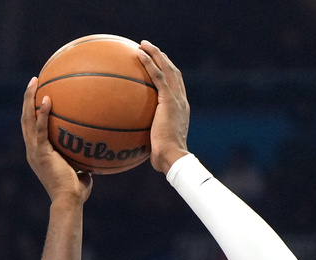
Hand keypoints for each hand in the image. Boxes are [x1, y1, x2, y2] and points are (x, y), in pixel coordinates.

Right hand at [20, 77, 92, 203]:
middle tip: (34, 81)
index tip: (38, 95)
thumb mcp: (80, 174)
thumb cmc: (75, 192)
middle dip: (27, 99)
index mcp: (38, 153)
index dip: (32, 111)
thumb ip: (82, 167)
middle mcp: (32, 150)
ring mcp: (34, 150)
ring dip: (29, 99)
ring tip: (34, 82)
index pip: (32, 128)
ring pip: (27, 119)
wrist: (68, 200)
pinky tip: (47, 99)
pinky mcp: (41, 152)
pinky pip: (40, 128)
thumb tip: (93, 163)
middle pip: (25, 118)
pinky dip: (42, 113)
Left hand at [137, 41, 189, 173]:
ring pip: (167, 69)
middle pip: (174, 73)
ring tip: (143, 44)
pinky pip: (158, 76)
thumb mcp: (156, 145)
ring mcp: (177, 99)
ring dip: (156, 54)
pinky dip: (149, 63)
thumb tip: (134, 143)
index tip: (158, 66)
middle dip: (162, 59)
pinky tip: (138, 54)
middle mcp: (181, 101)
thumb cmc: (164, 158)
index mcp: (181, 110)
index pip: (176, 87)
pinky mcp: (169, 100)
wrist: (173, 157)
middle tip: (150, 49)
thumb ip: (148, 138)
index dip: (168, 74)